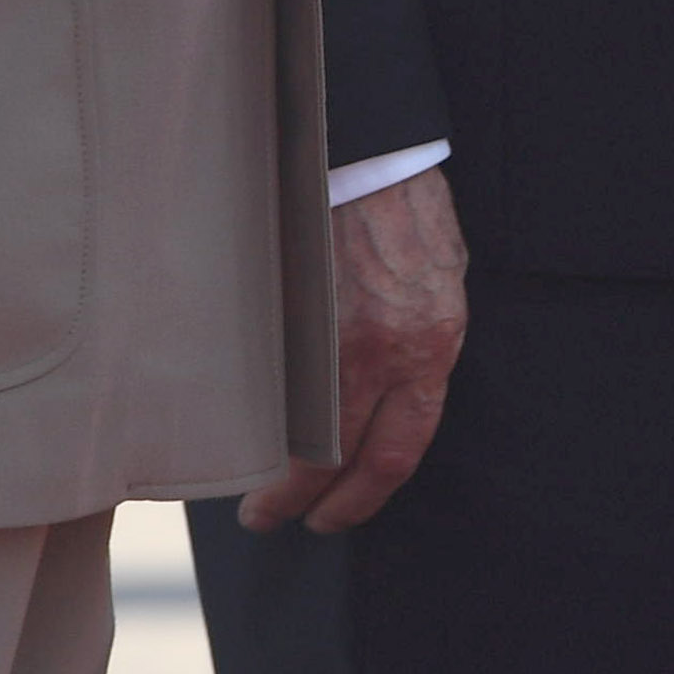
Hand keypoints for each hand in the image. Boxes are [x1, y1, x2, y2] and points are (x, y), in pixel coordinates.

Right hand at [239, 167, 466, 534]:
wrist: (374, 153)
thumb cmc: (411, 214)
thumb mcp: (442, 284)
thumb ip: (423, 343)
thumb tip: (393, 393)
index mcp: (429, 349)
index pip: (396, 454)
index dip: (362, 498)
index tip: (335, 519)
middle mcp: (380, 352)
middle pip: (335, 458)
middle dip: (302, 502)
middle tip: (271, 520)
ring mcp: (327, 336)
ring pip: (291, 431)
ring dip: (265, 473)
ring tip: (246, 494)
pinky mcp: (283, 315)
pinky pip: (263, 386)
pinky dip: (246, 420)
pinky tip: (231, 435)